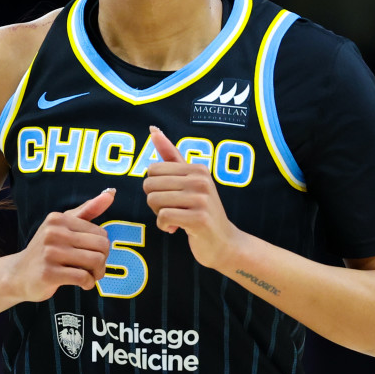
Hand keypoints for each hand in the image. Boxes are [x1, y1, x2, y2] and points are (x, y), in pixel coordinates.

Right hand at [13, 189, 114, 300]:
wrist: (18, 274)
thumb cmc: (45, 250)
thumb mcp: (63, 226)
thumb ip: (88, 209)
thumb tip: (111, 193)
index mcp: (58, 219)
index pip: (100, 233)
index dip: (102, 248)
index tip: (93, 255)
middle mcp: (53, 233)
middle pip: (101, 246)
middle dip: (103, 261)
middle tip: (95, 269)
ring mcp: (49, 253)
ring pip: (95, 261)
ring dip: (97, 273)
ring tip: (90, 276)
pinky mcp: (48, 273)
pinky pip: (83, 277)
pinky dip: (88, 283)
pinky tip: (83, 285)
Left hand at [143, 126, 241, 269]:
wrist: (224, 243)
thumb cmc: (201, 211)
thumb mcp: (189, 180)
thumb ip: (171, 155)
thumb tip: (153, 130)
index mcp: (198, 169)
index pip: (153, 169)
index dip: (155, 187)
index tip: (172, 197)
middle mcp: (201, 180)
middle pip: (150, 185)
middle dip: (154, 202)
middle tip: (172, 210)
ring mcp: (201, 199)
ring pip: (154, 200)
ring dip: (159, 215)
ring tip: (176, 219)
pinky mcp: (199, 219)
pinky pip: (163, 217)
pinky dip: (163, 226)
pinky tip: (176, 229)